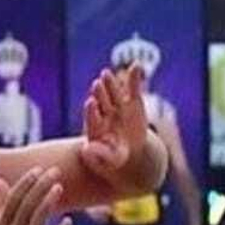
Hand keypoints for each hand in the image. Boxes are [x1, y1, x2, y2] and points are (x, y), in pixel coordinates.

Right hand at [0, 169, 70, 224]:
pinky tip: (69, 221)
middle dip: (40, 187)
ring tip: (60, 188)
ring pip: (36, 222)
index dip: (25, 184)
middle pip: (26, 207)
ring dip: (48, 203)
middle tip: (55, 171)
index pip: (14, 200)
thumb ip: (4, 204)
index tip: (38, 169)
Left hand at [78, 65, 148, 184]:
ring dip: (110, 83)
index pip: (92, 118)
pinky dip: (135, 77)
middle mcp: (104, 113)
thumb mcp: (109, 159)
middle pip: (101, 101)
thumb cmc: (114, 157)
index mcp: (96, 127)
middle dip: (100, 94)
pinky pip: (133, 87)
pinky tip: (137, 66)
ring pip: (114, 93)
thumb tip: (87, 150)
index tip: (90, 103)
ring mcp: (118, 106)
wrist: (129, 150)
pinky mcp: (133, 102)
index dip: (91, 111)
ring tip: (106, 74)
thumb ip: (99, 154)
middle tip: (97, 84)